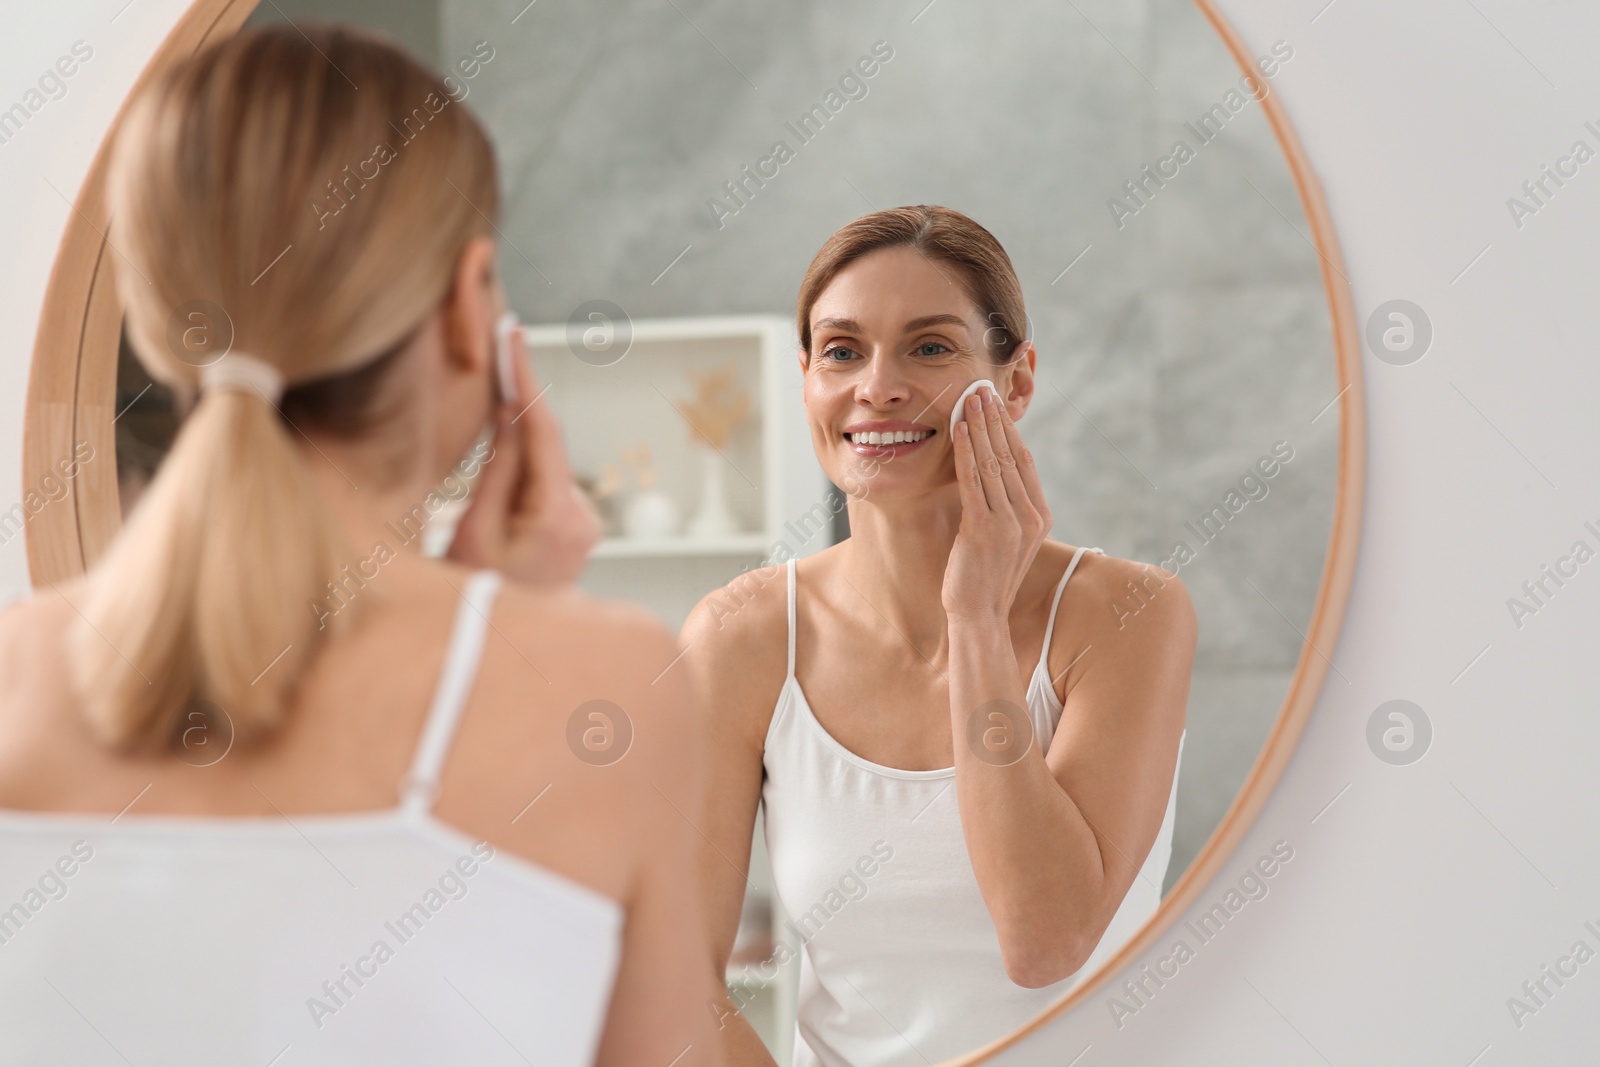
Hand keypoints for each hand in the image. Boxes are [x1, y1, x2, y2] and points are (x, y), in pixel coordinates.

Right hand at [447, 326, 600, 583]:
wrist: (494, 651)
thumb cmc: (475, 597)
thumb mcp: (473, 530)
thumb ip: (498, 468)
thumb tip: (512, 412)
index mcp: (559, 517)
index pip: (543, 432)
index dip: (527, 378)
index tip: (514, 335)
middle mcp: (585, 518)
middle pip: (546, 445)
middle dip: (517, 406)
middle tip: (494, 351)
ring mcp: (586, 525)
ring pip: (545, 464)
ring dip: (515, 444)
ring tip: (484, 432)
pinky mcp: (578, 529)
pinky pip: (545, 483)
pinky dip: (522, 469)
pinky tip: (496, 470)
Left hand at [943, 378, 1052, 620]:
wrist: (979, 615)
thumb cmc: (984, 577)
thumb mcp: (1004, 538)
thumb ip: (1005, 508)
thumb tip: (990, 473)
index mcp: (1039, 517)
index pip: (1025, 461)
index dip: (1009, 429)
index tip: (995, 403)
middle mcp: (1031, 517)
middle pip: (1011, 455)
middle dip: (994, 418)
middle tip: (982, 387)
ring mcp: (1010, 523)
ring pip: (994, 462)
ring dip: (980, 426)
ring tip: (970, 398)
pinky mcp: (985, 528)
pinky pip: (974, 480)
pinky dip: (966, 450)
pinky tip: (958, 429)